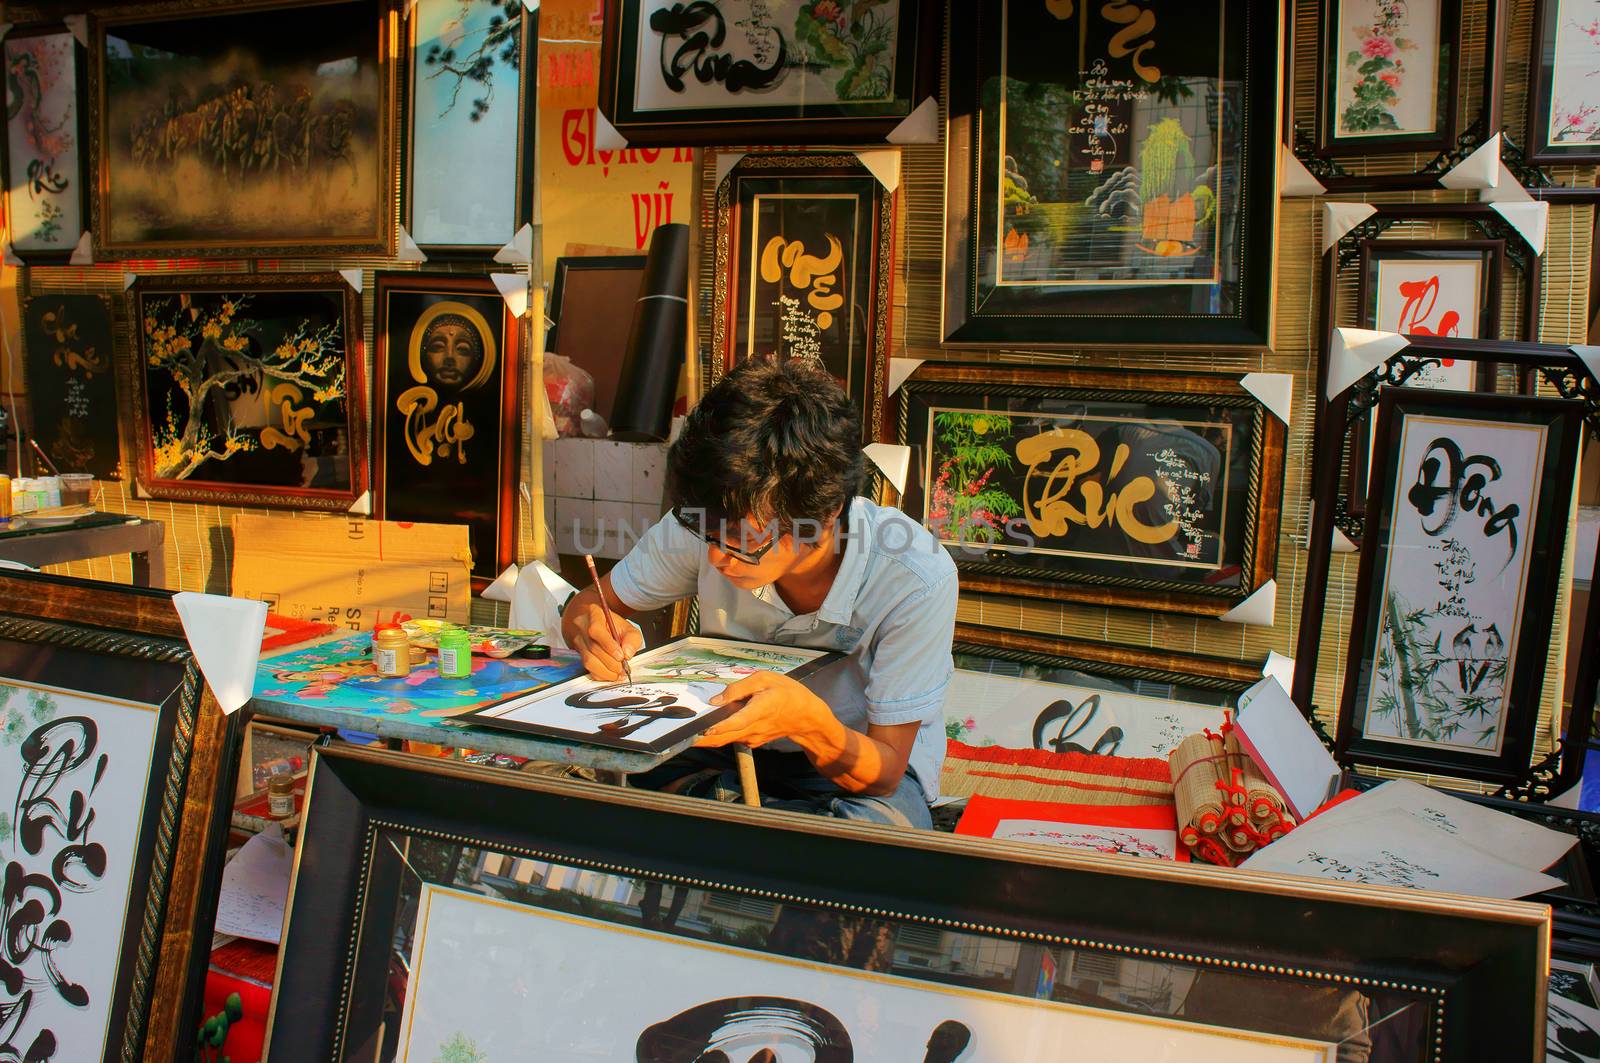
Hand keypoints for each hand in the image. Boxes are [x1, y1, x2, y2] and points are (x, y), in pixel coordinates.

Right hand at [562, 592, 642, 681]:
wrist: (597, 624)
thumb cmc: (613, 625)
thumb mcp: (627, 626)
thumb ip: (632, 638)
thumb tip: (627, 653)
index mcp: (594, 614)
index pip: (596, 630)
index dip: (609, 646)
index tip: (621, 656)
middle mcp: (582, 627)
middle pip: (593, 648)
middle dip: (610, 662)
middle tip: (623, 669)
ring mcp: (578, 640)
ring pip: (588, 660)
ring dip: (605, 671)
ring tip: (618, 674)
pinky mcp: (578, 653)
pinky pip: (587, 668)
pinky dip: (600, 674)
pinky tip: (610, 674)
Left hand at [696, 671, 831, 748]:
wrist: (806, 716)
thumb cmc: (787, 693)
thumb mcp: (766, 679)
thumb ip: (740, 687)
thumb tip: (716, 699)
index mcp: (759, 709)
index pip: (736, 722)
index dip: (719, 726)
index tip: (702, 728)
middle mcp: (754, 728)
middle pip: (723, 737)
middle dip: (701, 738)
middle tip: (680, 735)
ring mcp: (752, 737)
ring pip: (724, 740)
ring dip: (706, 737)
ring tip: (687, 729)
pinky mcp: (751, 741)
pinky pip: (731, 738)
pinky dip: (718, 734)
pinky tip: (709, 725)